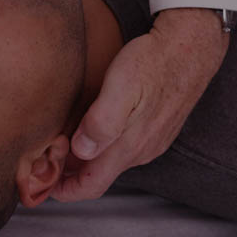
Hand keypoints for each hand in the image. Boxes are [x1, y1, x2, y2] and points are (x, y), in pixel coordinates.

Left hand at [51, 8, 229, 201]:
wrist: (191, 45)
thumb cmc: (153, 62)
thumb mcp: (122, 87)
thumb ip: (102, 122)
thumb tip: (81, 150)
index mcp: (129, 146)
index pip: (91, 186)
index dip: (66, 191)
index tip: (45, 185)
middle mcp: (141, 150)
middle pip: (98, 175)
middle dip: (71, 173)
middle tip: (48, 157)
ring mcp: (151, 142)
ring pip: (110, 161)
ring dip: (85, 159)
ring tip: (63, 142)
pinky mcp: (156, 129)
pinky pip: (123, 147)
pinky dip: (102, 146)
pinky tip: (90, 128)